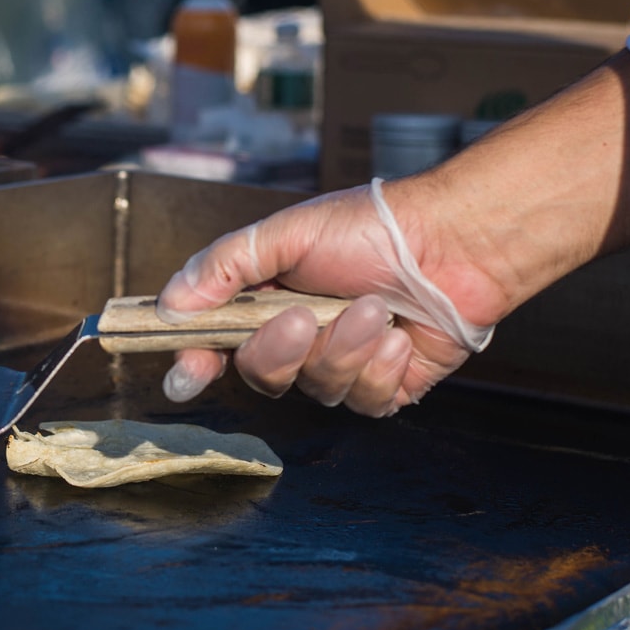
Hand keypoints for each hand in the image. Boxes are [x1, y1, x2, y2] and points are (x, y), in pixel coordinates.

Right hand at [155, 179, 497, 416]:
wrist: (458, 243)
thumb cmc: (377, 228)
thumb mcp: (288, 232)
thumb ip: (225, 266)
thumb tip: (171, 302)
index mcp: (267, 302)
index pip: (214, 343)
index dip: (196, 363)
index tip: (190, 372)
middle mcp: (299, 338)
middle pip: (261, 375)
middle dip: (281, 349)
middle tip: (303, 315)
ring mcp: (341, 366)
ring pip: (317, 388)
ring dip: (345, 348)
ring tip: (375, 309)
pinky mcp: (383, 387)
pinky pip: (363, 401)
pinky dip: (382, 366)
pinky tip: (400, 335)